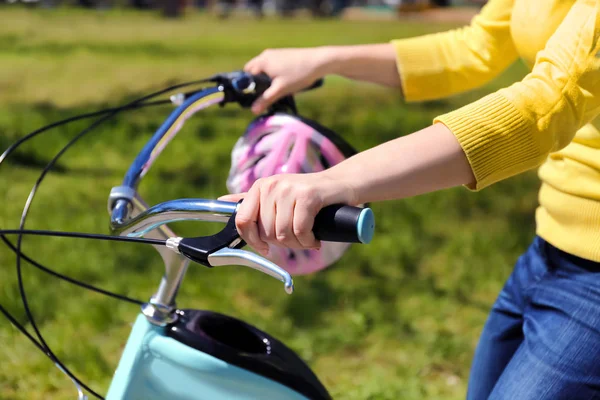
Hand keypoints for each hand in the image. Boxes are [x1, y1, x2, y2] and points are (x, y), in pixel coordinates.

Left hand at [218, 172, 355, 255]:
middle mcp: (271, 185)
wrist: (341, 184)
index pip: (242, 221)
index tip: (266, 249)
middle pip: (266, 233)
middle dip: (283, 244)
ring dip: (298, 244)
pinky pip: (300, 231)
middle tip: (298, 239)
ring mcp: (289, 189)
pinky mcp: (308, 196)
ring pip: (283, 234)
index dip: (253, 241)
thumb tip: (221, 202)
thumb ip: (250, 200)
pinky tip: (315, 238)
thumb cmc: (308, 196)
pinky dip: (309, 241)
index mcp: (260, 187)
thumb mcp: (276, 196)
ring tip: (308, 238)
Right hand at [244, 47, 333, 113]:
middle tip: (264, 95)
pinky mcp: (283, 54)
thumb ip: (265, 99)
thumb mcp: (280, 90)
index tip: (253, 98)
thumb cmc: (298, 74)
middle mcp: (265, 55)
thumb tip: (253, 110)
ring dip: (265, 78)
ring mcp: (274, 53)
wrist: (319, 61)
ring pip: (263, 68)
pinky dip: (272, 74)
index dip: (247, 87)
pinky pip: (271, 65)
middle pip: (253, 70)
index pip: (246, 75)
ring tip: (275, 89)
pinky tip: (283, 82)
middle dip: (256, 83)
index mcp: (261, 62)